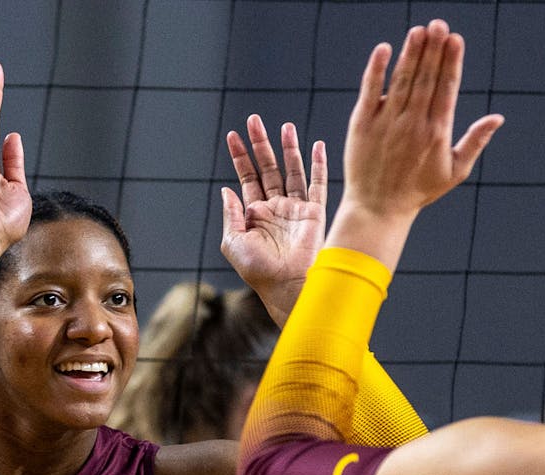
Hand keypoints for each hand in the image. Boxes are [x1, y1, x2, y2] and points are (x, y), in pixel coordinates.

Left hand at [220, 115, 326, 324]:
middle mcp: (276, 208)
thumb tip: (226, 190)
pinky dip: (318, 165)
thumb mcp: (233, 242)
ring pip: (292, 171)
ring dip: (288, 148)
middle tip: (254, 121)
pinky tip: (317, 146)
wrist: (287, 285)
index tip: (234, 136)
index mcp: (255, 214)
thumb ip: (230, 215)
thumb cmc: (258, 270)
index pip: (247, 178)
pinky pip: (317, 184)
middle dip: (261, 144)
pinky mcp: (314, 213)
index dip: (240, 156)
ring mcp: (296, 209)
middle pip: (268, 168)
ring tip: (285, 126)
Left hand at [325, 19, 504, 266]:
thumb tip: (498, 117)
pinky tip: (385, 48)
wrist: (378, 208)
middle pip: (426, 78)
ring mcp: (386, 122)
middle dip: (433, 49)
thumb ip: (476, 141)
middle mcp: (413, 124)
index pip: (447, 88)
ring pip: (401, 80)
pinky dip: (377, 69)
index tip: (455, 39)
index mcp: (437, 133)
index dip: (451, 62)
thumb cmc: (419, 190)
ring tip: (419, 30)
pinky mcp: (362, 123)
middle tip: (439, 24)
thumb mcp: (454, 170)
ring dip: (411, 52)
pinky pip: (370, 90)